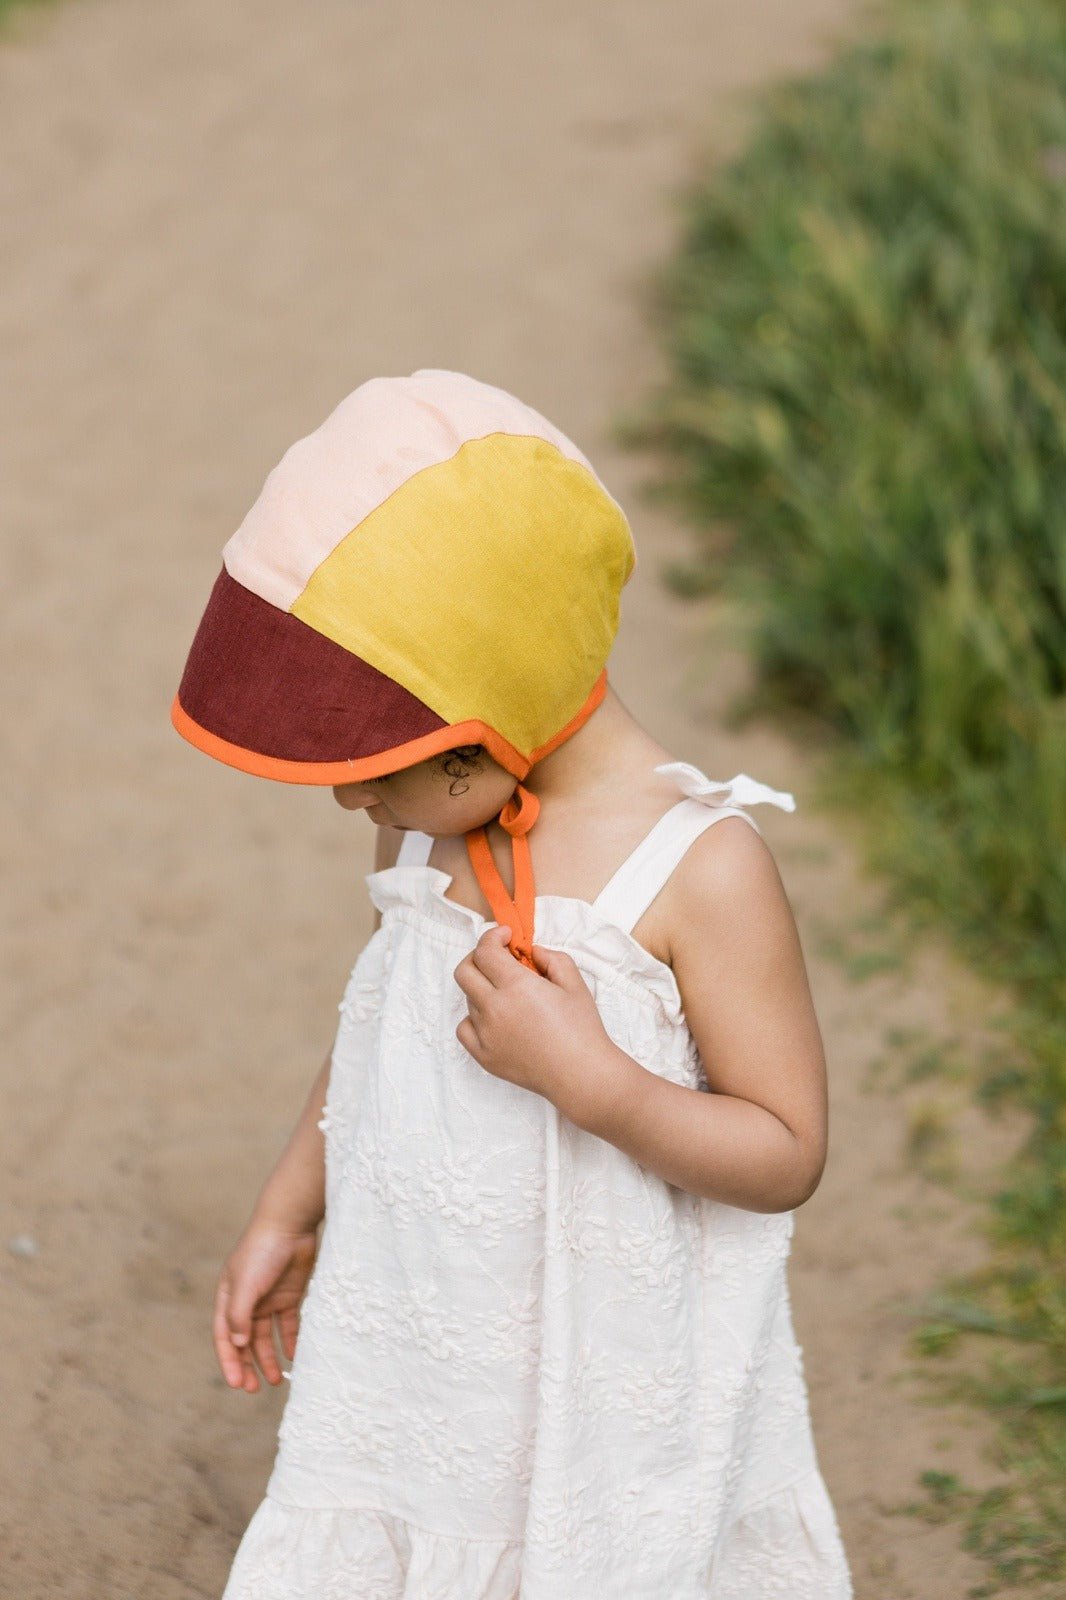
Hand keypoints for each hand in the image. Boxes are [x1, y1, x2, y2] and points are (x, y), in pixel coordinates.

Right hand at [213, 1215, 318, 1392]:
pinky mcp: (290, 1294)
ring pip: (267, 1337)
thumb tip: (237, 1345)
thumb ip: (240, 1315)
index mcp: (229, 1298)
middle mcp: (247, 1301)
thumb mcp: (246, 1284)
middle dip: (248, 1365)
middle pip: (245, 1341)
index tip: (237, 1384)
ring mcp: (269, 1298)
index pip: (225, 1336)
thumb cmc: (262, 1250)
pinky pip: (289, 1325)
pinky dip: (291, 1341)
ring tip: (276, 1381)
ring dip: (269, 1358)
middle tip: (254, 1389)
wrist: (291, 1222)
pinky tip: (294, 1357)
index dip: (229, 1361)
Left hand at [453, 924, 627, 1125]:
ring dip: (482, 987)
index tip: (505, 936)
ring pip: (467, 999)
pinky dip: (474, 1017)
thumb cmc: (582, 1029)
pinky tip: (494, 1018)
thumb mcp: (574, 982)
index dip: (493, 936)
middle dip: (478, 956)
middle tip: (497, 957)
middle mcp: (494, 1008)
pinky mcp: (484, 1056)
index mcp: (516, 986)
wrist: (581, 1075)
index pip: (485, 951)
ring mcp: (485, 1034)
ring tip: (508, 994)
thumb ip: (551, 957)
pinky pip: (464, 1028)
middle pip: (465, 971)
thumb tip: (531, 952)